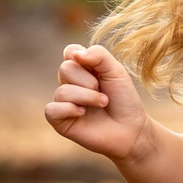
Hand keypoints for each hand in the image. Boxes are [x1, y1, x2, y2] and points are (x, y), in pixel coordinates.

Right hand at [45, 43, 149, 160]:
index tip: (99, 71)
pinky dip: (68, 109)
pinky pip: (51, 110)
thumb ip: (99, 55)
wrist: (132, 130)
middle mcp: (70, 83)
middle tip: (104, 92)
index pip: (70, 51)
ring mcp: (64, 102)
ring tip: (102, 104)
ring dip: (87, 97)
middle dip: (89, 81)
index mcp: (82, 69)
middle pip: (65, 69)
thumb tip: (74, 54)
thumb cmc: (124, 100)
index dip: (83, 58)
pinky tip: (82, 113)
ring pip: (62, 91)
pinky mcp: (61, 122)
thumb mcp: (116, 71)